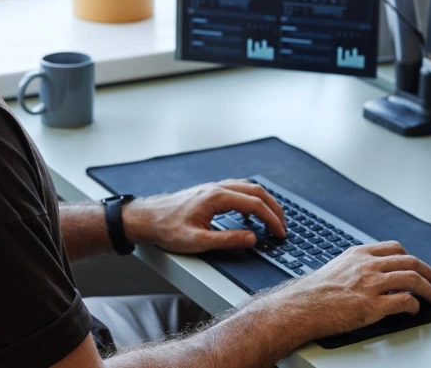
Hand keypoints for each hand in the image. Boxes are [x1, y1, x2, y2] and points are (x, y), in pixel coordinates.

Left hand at [122, 179, 286, 253]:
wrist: (147, 218)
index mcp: (217, 197)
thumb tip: (252, 238)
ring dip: (264, 202)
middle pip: (256, 192)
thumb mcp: (198, 241)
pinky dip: (252, 200)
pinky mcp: (210, 192)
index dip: (271, 219)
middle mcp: (218, 188)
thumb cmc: (167, 229)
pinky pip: (238, 190)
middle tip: (283, 226)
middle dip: (274, 209)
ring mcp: (214, 188)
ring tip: (273, 219)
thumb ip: (227, 240)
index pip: (254, 205)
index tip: (280, 233)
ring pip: (249, 188)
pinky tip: (250, 214)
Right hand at [269, 241, 430, 341]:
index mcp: (360, 254)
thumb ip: (358, 266)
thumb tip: (374, 273)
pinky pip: (404, 300)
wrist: (303, 306)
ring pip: (413, 279)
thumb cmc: (316, 291)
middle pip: (410, 262)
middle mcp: (369, 265)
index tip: (417, 266)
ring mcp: (372, 284)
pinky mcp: (373, 305)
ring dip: (428, 289)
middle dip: (428, 272)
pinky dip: (415, 305)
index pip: (395, 248)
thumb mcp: (338, 266)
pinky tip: (415, 309)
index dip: (411, 258)